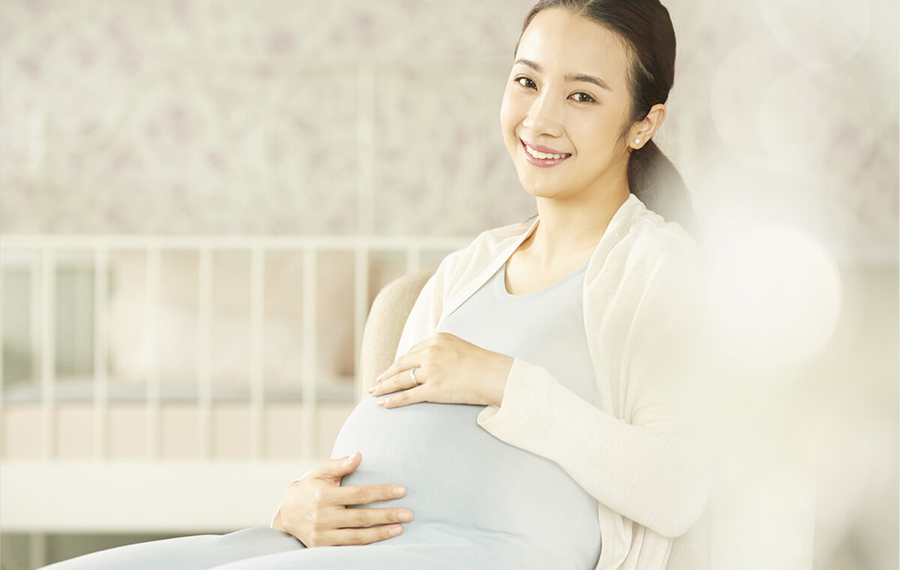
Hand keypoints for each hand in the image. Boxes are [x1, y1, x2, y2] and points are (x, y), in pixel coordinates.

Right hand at [272, 452, 413, 546]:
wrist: (287, 513)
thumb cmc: (311, 487)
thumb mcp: (321, 472)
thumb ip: (340, 464)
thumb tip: (359, 455)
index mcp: (324, 496)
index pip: (359, 494)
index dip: (382, 492)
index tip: (402, 490)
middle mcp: (323, 517)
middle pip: (361, 517)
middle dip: (387, 515)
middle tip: (409, 514)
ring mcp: (322, 535)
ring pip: (357, 537)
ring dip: (381, 533)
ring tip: (400, 528)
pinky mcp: (322, 548)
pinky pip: (349, 548)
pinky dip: (367, 545)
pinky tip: (382, 539)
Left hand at [370, 332, 513, 408]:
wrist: (494, 375)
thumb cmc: (483, 364)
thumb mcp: (460, 347)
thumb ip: (444, 351)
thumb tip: (433, 361)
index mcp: (436, 340)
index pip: (412, 352)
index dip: (400, 362)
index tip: (393, 369)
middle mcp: (430, 353)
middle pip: (401, 364)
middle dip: (387, 373)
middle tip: (377, 381)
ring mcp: (430, 372)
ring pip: (399, 380)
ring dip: (383, 386)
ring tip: (374, 391)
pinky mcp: (432, 390)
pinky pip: (407, 396)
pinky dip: (392, 400)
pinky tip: (382, 404)